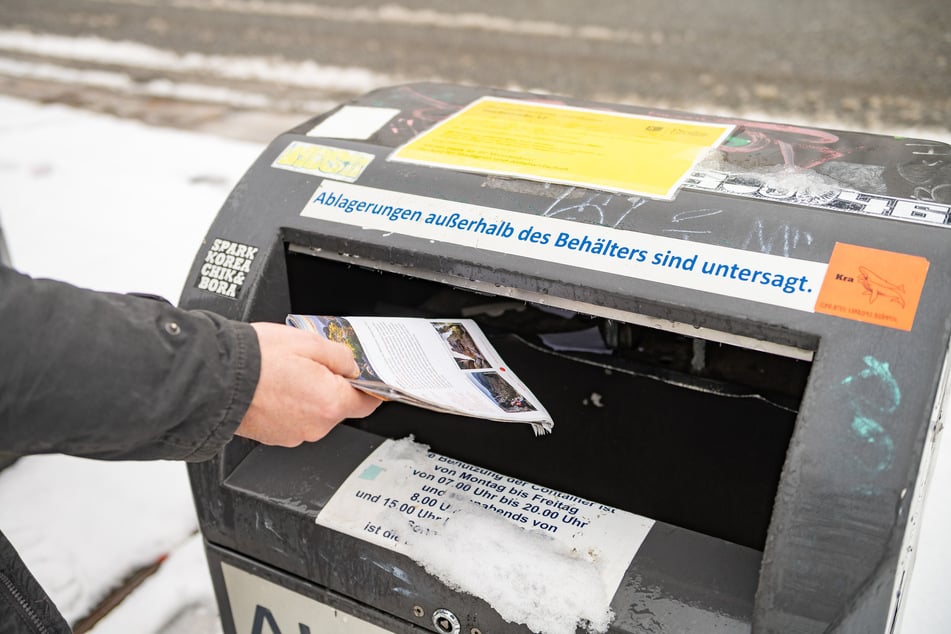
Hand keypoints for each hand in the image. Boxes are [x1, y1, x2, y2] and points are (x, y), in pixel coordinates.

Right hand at [234, 322, 380, 446]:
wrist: (215, 378)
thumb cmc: (257, 360)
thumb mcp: (309, 342)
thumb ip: (340, 356)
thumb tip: (352, 366)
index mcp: (331, 403)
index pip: (367, 402)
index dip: (370, 388)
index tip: (368, 380)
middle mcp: (316, 426)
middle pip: (338, 406)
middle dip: (331, 386)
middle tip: (311, 363)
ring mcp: (293, 434)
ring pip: (314, 413)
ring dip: (307, 395)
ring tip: (286, 372)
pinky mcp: (274, 437)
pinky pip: (292, 419)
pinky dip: (288, 405)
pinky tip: (274, 386)